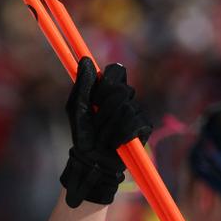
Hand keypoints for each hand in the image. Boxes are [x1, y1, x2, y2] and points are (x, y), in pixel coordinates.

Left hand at [59, 58, 152, 207]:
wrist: (91, 161)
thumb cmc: (83, 134)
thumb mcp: (76, 108)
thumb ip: (82, 85)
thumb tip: (86, 59)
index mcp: (109, 90)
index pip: (116, 71)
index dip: (106, 81)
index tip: (94, 97)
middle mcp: (125, 98)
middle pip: (120, 90)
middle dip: (103, 109)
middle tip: (95, 122)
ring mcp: (136, 111)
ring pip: (126, 108)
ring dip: (108, 126)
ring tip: (102, 137)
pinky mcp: (144, 127)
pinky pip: (134, 124)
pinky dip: (119, 136)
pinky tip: (113, 144)